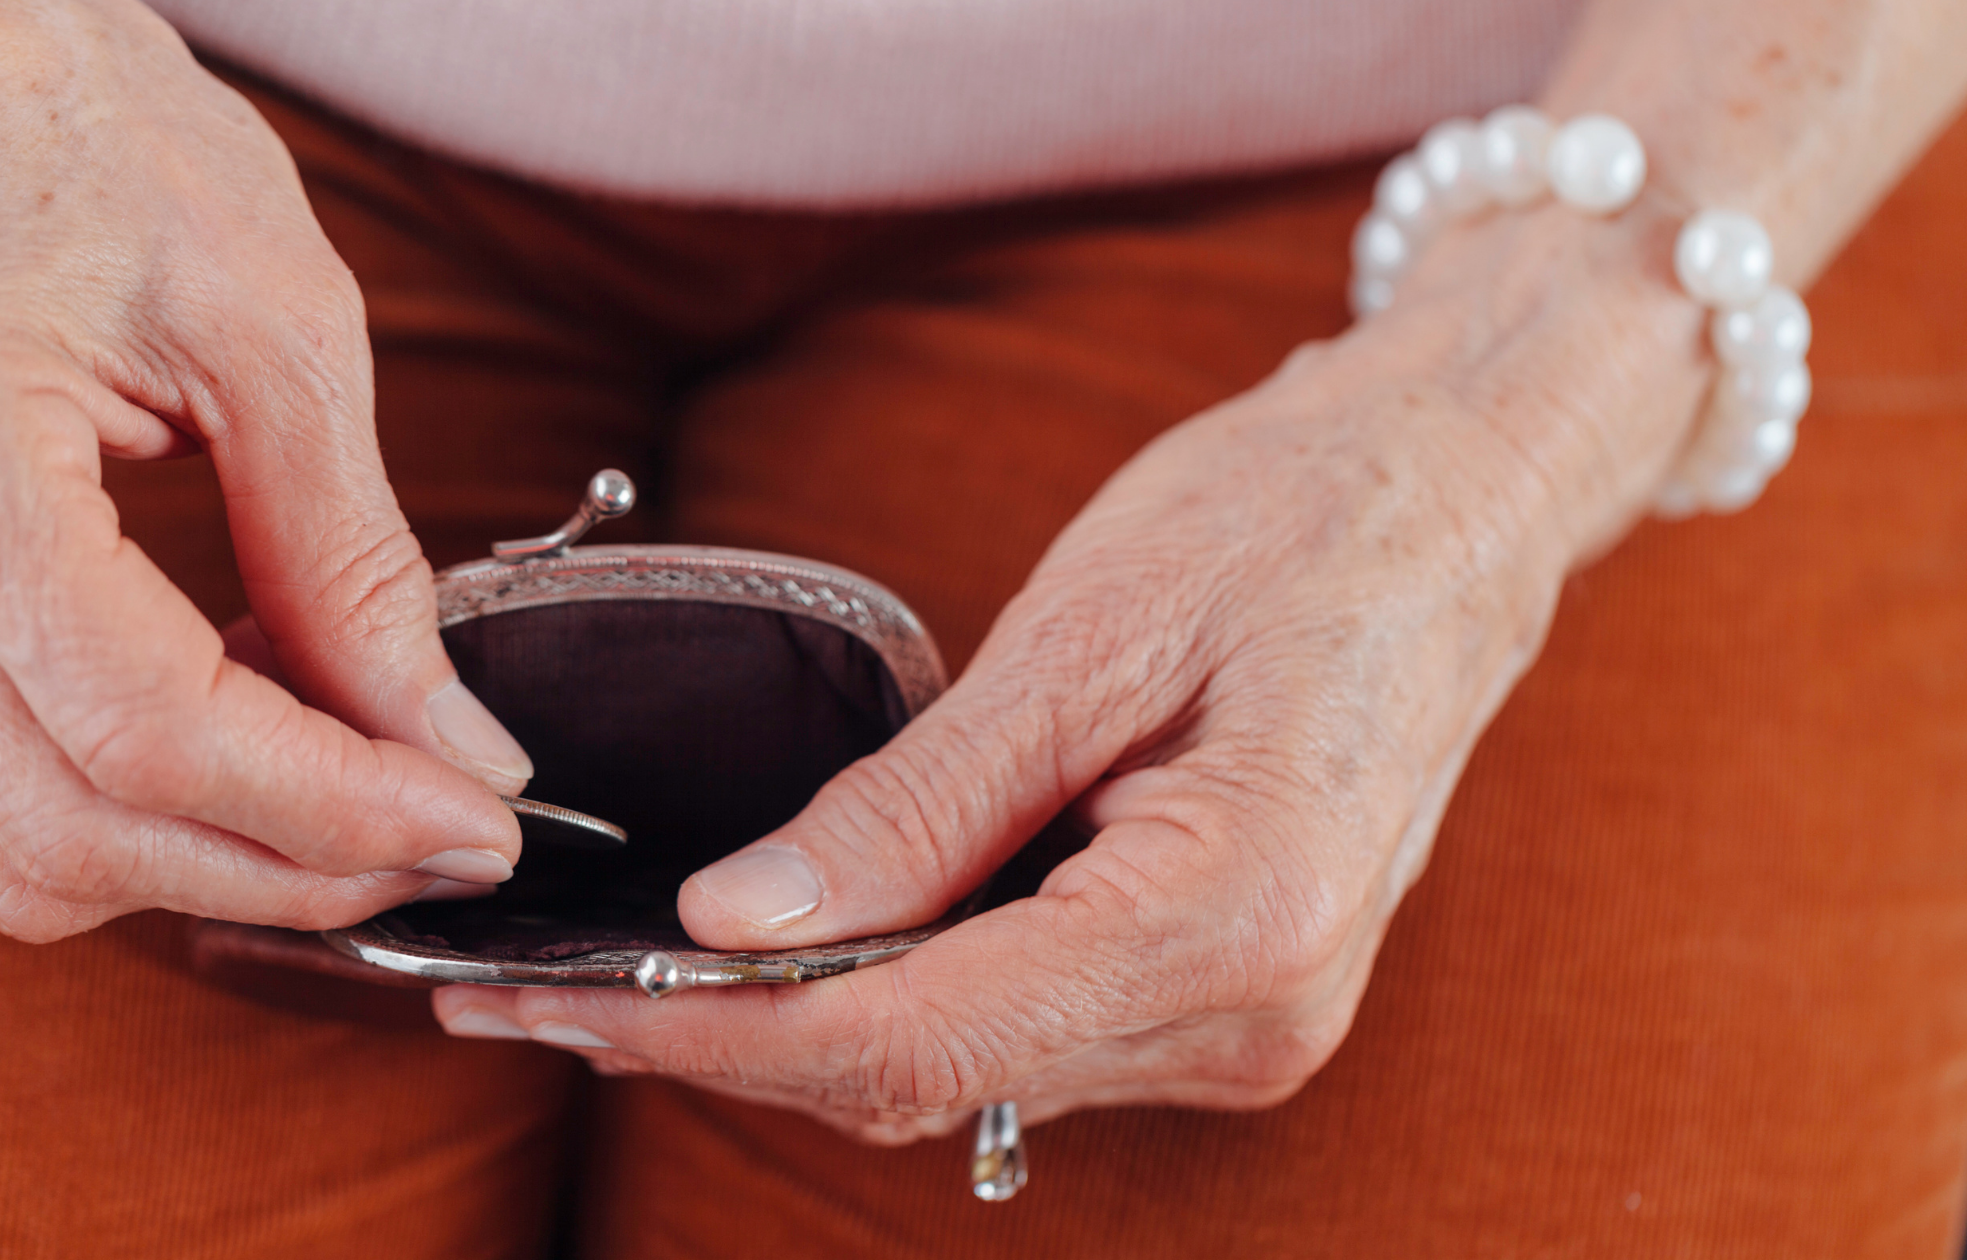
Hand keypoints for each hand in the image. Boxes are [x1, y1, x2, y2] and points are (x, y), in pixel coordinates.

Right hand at [0, 0, 526, 940]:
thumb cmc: (93, 143)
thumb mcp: (277, 329)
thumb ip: (355, 562)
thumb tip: (455, 746)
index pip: (152, 730)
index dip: (334, 808)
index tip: (479, 819)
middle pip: (84, 829)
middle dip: (297, 865)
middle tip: (454, 831)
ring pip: (25, 853)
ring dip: (221, 857)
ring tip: (364, 780)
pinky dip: (139, 810)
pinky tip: (253, 739)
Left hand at [433, 209, 1709, 1140]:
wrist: (1454, 498)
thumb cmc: (1293, 523)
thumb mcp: (1088, 638)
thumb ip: (917, 808)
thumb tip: (737, 926)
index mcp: (1235, 919)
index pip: (911, 1030)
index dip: (708, 1030)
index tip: (554, 993)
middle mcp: (1251, 1018)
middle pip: (920, 1077)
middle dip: (714, 1045)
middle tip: (533, 986)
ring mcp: (1247, 1027)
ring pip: (957, 1076)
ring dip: (785, 1035)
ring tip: (615, 976)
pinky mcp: (1225, 1002)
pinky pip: (1014, 1036)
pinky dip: (882, 1005)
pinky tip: (777, 959)